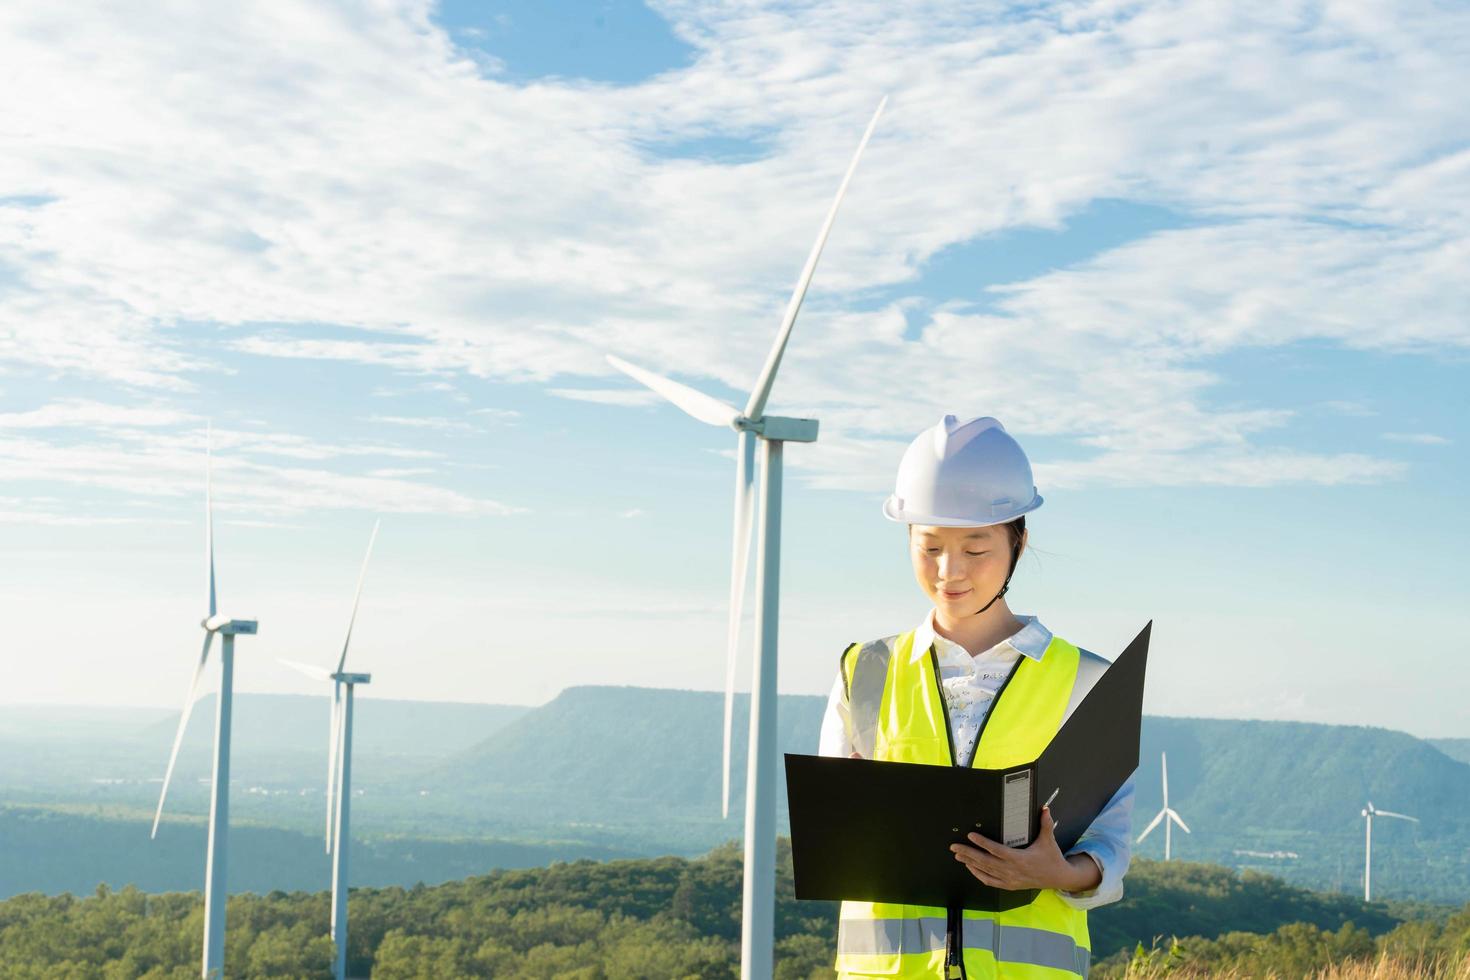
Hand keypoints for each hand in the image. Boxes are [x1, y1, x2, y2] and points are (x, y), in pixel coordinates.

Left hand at [948, 807, 1099, 892]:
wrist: (1058, 878)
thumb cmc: (1051, 857)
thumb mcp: (1048, 840)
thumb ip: (1045, 823)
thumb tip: (1044, 808)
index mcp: (1020, 859)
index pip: (997, 850)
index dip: (983, 843)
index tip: (970, 835)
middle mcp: (1012, 870)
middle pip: (985, 861)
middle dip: (968, 853)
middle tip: (954, 846)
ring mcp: (1010, 879)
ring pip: (985, 871)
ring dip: (970, 863)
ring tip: (957, 855)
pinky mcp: (1009, 885)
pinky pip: (990, 881)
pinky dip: (978, 875)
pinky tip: (970, 867)